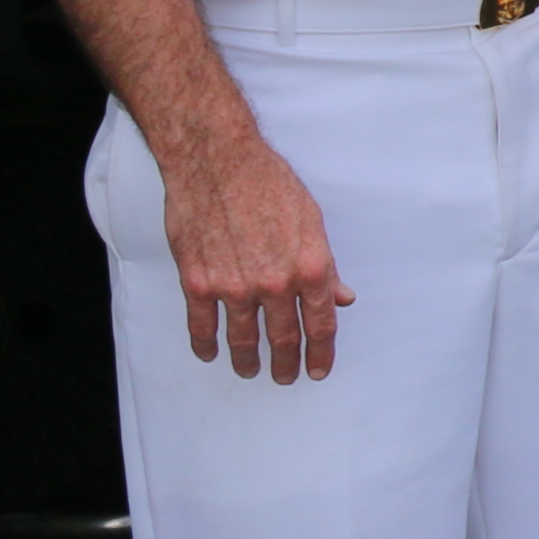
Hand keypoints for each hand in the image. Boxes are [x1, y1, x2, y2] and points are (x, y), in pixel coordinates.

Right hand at [157, 123, 348, 383]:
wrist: (217, 162)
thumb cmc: (269, 183)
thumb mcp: (312, 221)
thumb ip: (326, 266)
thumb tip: (341, 298)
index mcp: (310, 267)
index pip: (321, 325)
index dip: (321, 353)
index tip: (318, 369)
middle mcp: (274, 283)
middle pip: (284, 339)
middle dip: (286, 364)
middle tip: (285, 377)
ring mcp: (233, 286)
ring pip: (242, 339)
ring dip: (248, 360)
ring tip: (251, 370)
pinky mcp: (197, 282)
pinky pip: (202, 326)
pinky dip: (206, 344)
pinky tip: (210, 353)